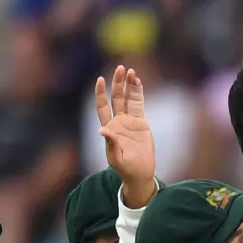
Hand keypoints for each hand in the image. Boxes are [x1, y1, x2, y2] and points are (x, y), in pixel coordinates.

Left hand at [95, 66, 155, 207]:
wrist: (140, 174)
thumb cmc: (126, 169)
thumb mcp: (116, 158)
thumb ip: (111, 144)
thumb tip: (102, 129)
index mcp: (109, 128)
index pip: (102, 106)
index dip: (101, 93)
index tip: (101, 80)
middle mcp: (119, 121)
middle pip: (116, 98)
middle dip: (117, 83)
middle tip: (120, 68)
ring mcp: (130, 121)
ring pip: (128, 98)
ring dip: (129, 85)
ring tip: (131, 71)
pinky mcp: (141, 123)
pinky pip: (139, 104)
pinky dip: (138, 93)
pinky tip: (138, 82)